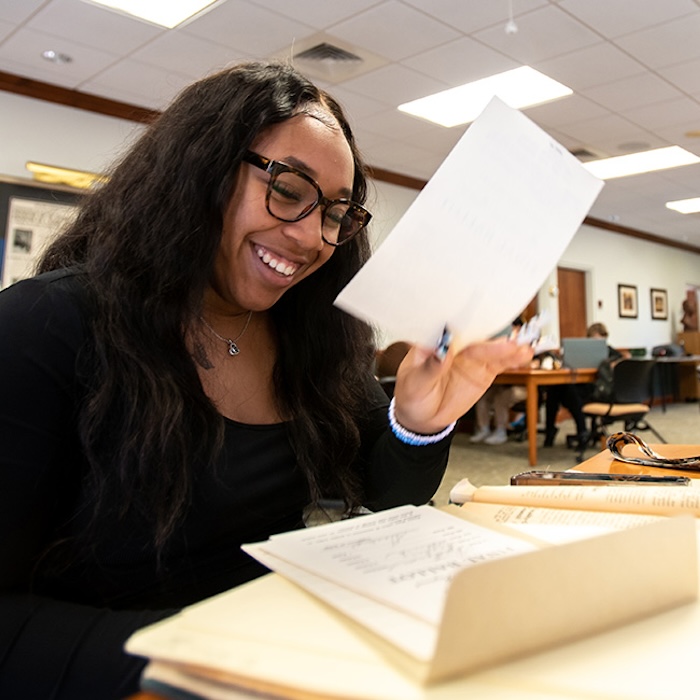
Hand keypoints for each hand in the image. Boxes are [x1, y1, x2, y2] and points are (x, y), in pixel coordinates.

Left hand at [392, 338, 533, 434]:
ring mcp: (471, 356)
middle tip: (508, 341)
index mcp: (434, 340)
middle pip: (476, 335)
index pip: (451, 327)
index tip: (479, 324)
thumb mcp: (415, 383)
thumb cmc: (412, 394)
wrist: (422, 417)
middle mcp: (455, 344)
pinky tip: (524, 356)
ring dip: (508, 347)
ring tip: (522, 348)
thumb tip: (442, 352)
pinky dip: (513, 359)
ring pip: (492, 348)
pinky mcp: (483, 369)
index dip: (466, 324)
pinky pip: (500, 362)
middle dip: (492, 337)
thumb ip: (430, 368)